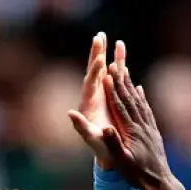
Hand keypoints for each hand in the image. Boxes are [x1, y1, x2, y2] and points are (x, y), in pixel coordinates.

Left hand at [68, 33, 116, 168]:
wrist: (106, 151)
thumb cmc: (99, 147)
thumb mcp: (89, 138)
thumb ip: (80, 126)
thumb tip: (70, 113)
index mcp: (88, 105)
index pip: (90, 83)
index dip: (94, 71)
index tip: (99, 58)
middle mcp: (94, 97)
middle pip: (94, 71)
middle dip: (97, 54)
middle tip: (99, 36)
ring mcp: (102, 96)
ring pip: (105, 71)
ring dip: (108, 55)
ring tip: (112, 39)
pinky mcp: (111, 97)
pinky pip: (115, 78)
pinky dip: (118, 66)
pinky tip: (121, 55)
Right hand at [101, 63, 179, 189]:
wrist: (160, 182)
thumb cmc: (138, 175)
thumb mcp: (122, 162)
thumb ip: (113, 145)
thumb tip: (105, 128)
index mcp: (131, 131)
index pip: (120, 106)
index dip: (112, 90)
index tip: (106, 74)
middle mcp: (141, 125)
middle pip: (129, 99)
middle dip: (120, 81)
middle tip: (114, 64)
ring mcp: (148, 127)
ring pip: (138, 101)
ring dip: (130, 85)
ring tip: (124, 71)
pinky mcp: (153, 131)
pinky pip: (146, 109)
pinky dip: (141, 97)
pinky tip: (139, 90)